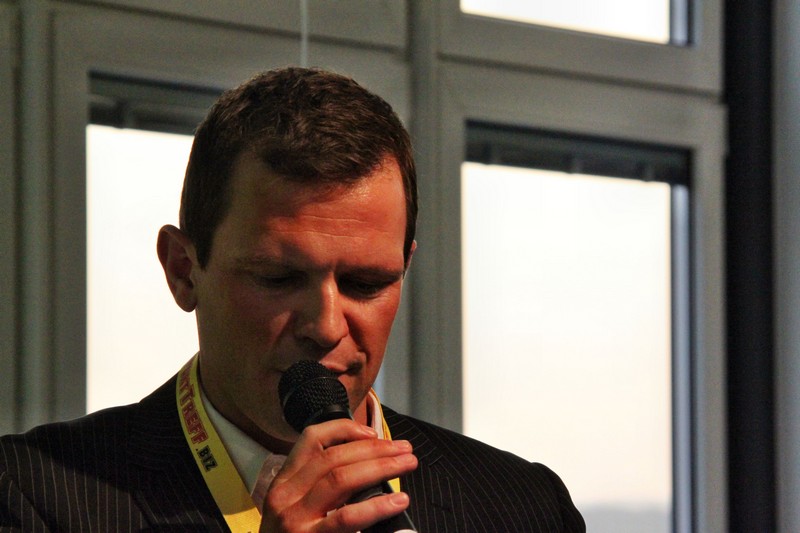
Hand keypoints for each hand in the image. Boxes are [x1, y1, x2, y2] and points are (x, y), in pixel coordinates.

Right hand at [259, 419, 416, 532]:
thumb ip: (321, 486)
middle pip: (334, 457)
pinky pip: (347, 517)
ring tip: (406, 464)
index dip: (345, 428)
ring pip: (341, 479)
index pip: (311, 439)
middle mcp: (285, 496)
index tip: (373, 432)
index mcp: (284, 482)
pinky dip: (377, 506)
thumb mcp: (295, 507)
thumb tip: (369, 464)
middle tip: (403, 449)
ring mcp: (295, 519)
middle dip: (375, 449)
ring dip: (380, 467)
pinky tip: (397, 501)